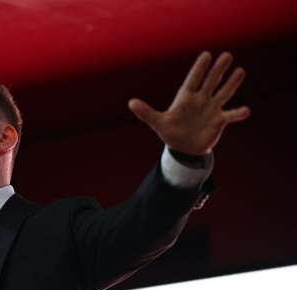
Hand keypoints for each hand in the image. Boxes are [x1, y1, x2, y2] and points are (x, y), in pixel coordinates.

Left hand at [128, 51, 250, 154]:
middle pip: (211, 81)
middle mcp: (201, 99)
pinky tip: (245, 110)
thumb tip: (130, 103)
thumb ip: (146, 113)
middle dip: (218, 69)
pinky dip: (238, 113)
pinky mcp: (219, 121)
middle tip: (227, 54)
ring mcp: (212, 109)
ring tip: (240, 71)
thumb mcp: (158, 123)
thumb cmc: (171, 132)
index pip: (194, 79)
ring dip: (232, 83)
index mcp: (186, 97)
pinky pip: (231, 115)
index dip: (199, 68)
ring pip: (224, 93)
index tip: (207, 55)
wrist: (184, 148)